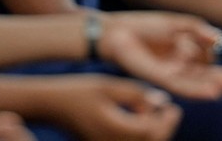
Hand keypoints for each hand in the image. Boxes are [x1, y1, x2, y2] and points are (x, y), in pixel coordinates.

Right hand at [44, 75, 181, 140]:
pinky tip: (142, 121)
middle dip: (163, 130)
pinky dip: (139, 137)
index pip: (150, 132)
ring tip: (159, 115)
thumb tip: (162, 101)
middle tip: (171, 112)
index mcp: (112, 130)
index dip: (165, 120)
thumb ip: (137, 94)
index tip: (172, 107)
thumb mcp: (109, 85)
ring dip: (153, 135)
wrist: (48, 105)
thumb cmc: (78, 91)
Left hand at [98, 12, 221, 100]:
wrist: (116, 30)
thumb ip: (199, 30)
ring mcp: (170, 74)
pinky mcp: (159, 79)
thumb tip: (218, 39)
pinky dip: (198, 90)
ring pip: (197, 83)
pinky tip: (213, 92)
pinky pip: (182, 87)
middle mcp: (180, 67)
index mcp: (185, 54)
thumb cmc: (145, 24)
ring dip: (216, 85)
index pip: (210, 63)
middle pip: (207, 75)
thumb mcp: (179, 23)